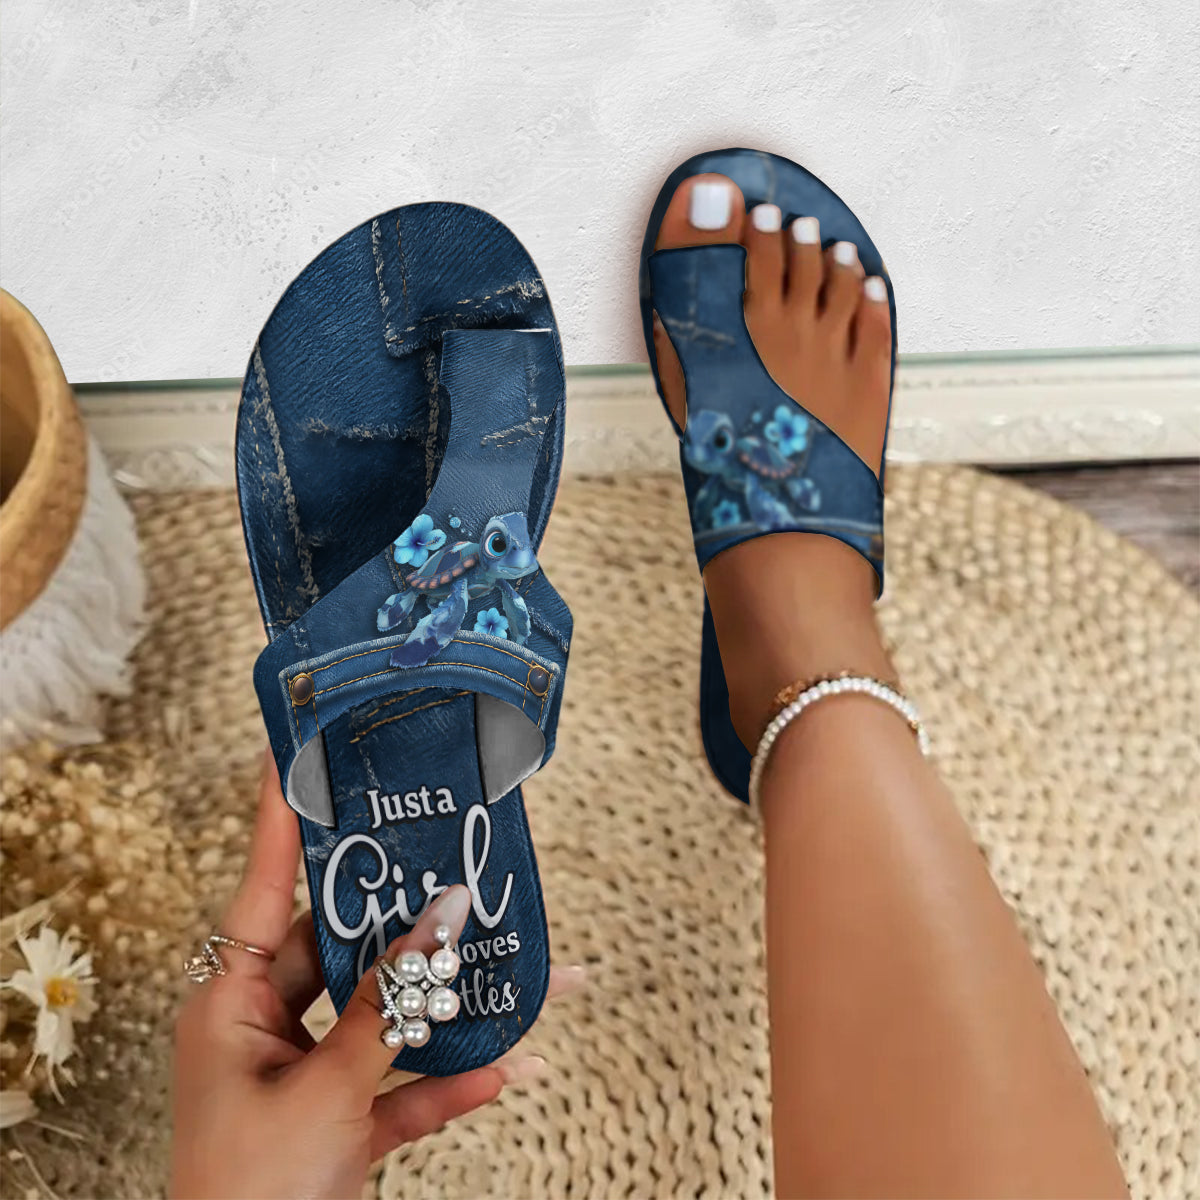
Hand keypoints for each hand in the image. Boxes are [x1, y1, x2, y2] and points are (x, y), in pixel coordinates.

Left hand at [170, 754, 581, 1199]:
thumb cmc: (252, 1196)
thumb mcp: (323, 1093)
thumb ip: (387, 1008)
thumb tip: (440, 922)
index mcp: (232, 1004)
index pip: (261, 886)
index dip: (280, 819)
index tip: (294, 753)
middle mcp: (266, 1027)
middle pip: (345, 949)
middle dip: (409, 924)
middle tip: (448, 861)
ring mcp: (306, 1075)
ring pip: (386, 1018)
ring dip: (444, 1008)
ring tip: (510, 968)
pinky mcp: (340, 1122)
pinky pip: (401, 1086)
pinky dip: (446, 1082)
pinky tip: (505, 1068)